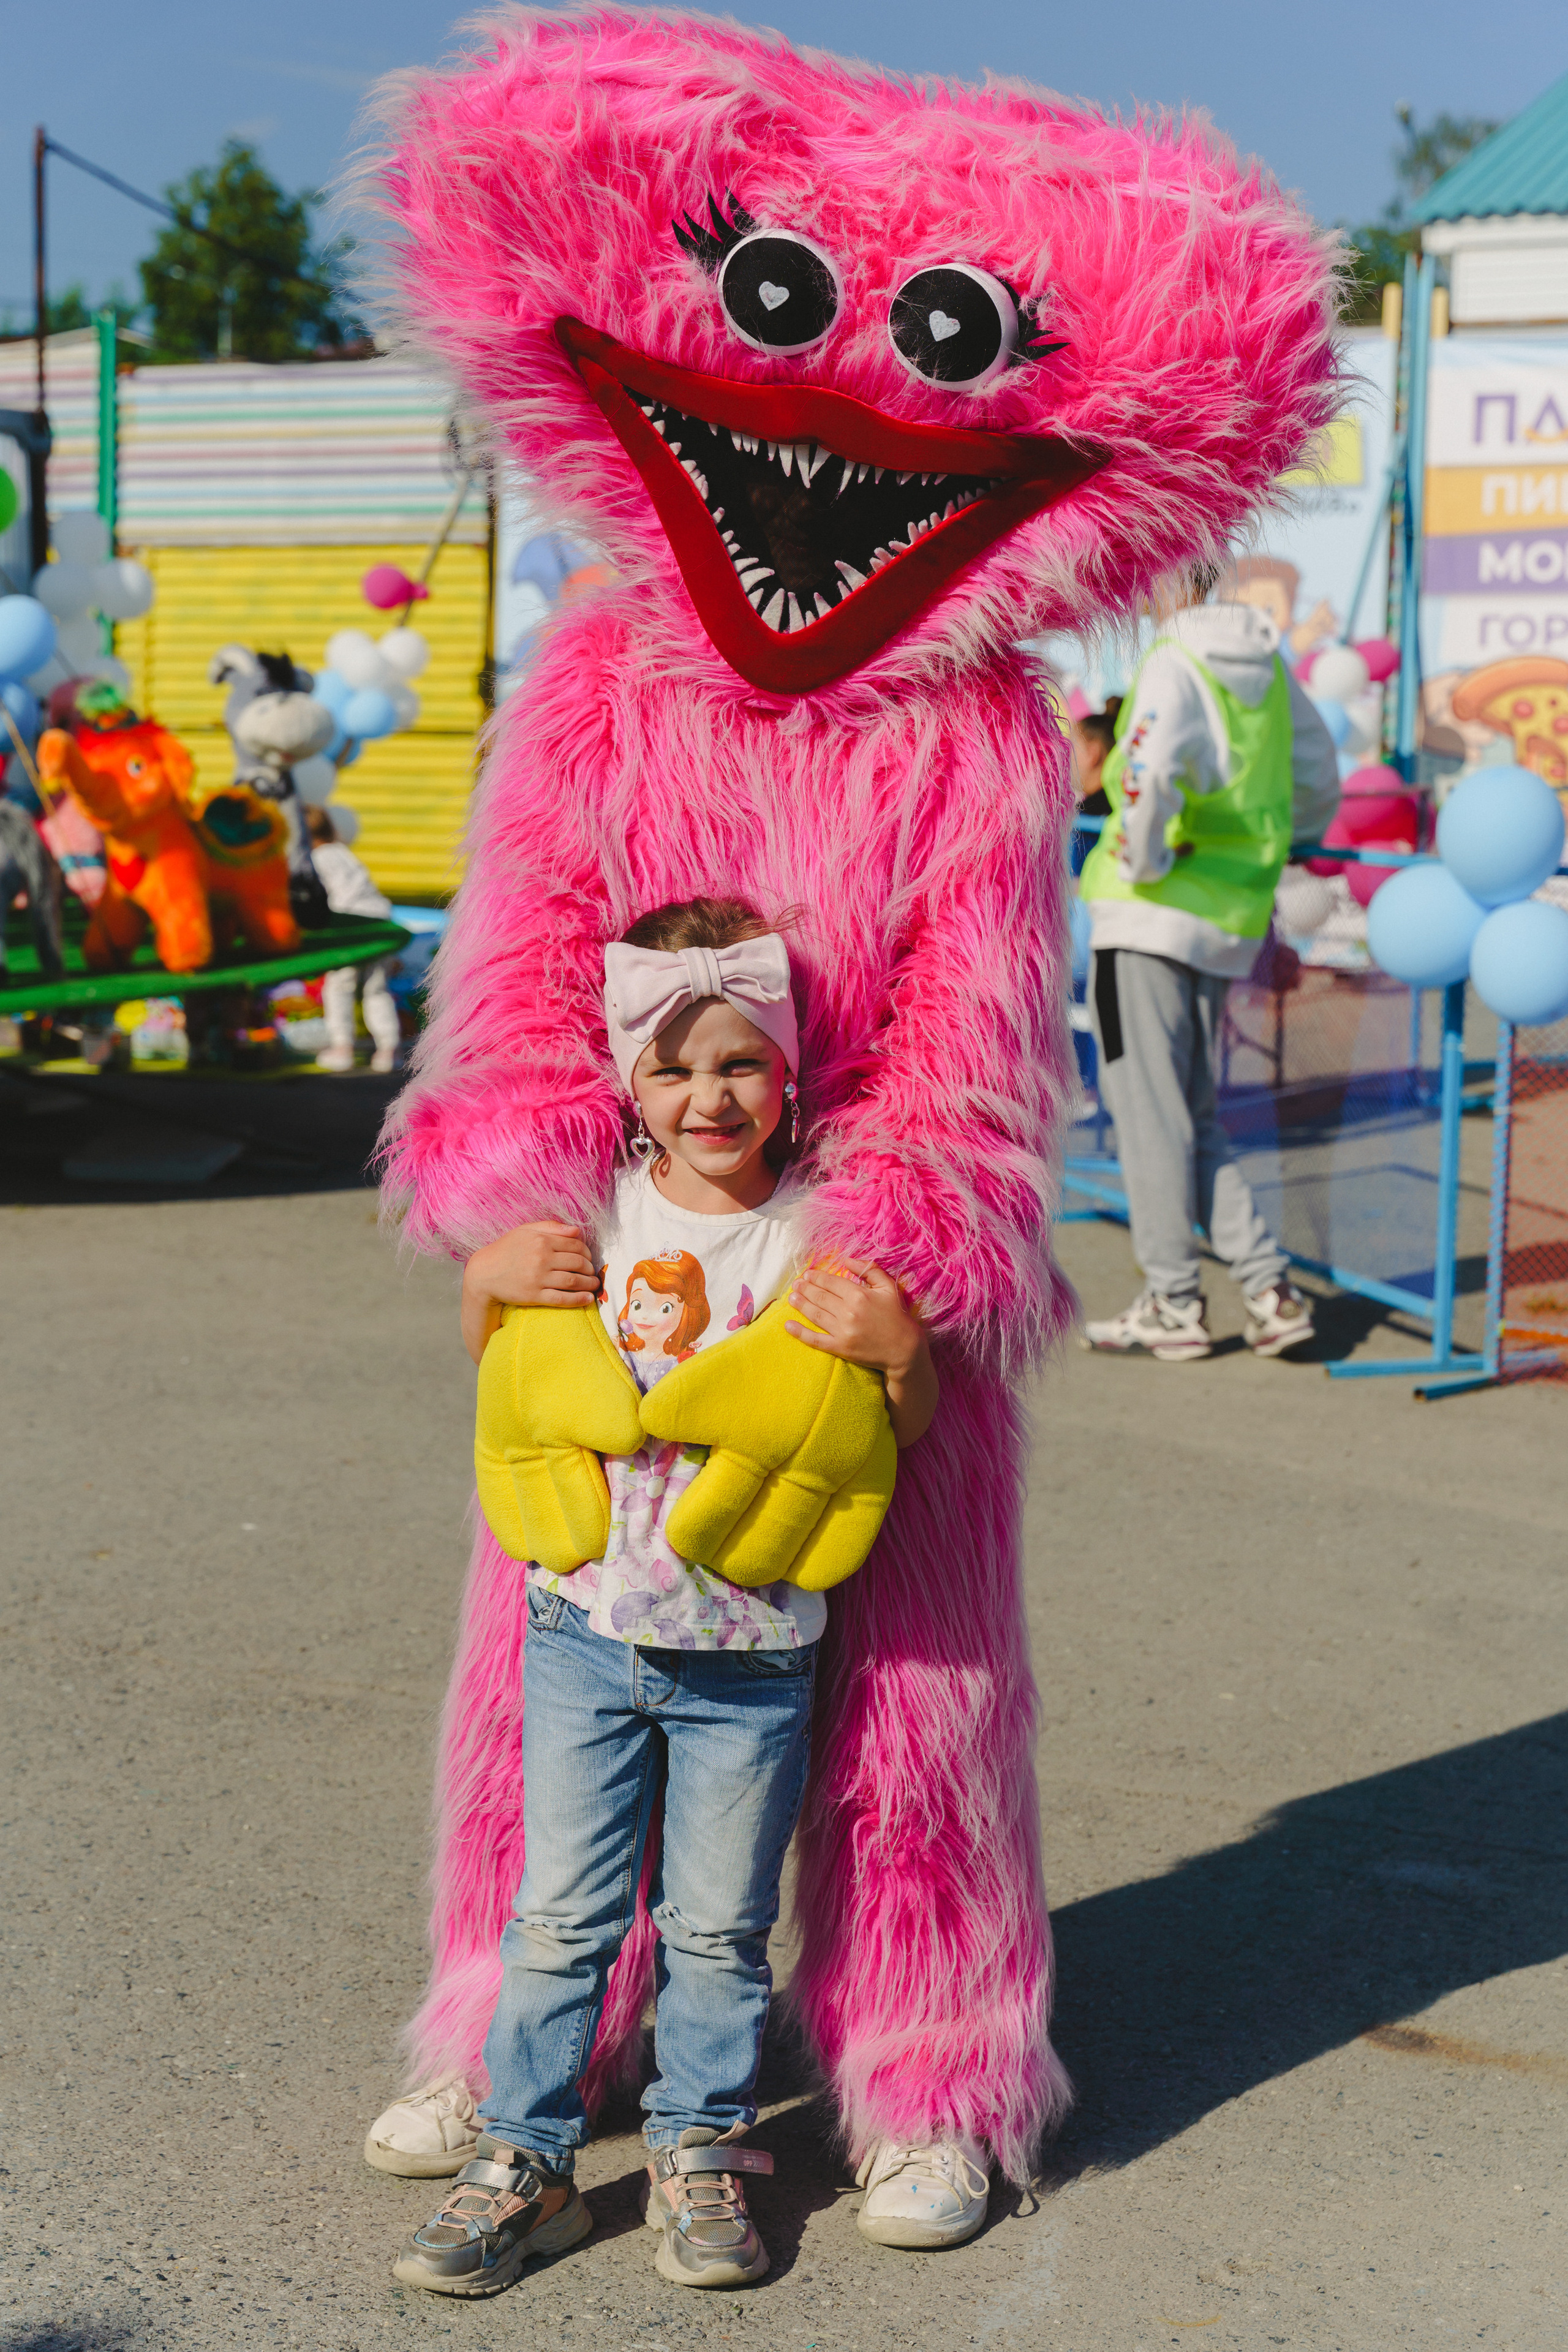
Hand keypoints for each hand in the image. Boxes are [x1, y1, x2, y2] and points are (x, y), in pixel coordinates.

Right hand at [461, 1220, 597, 1364]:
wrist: (483, 1274)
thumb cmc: (506, 1249)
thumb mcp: (525, 1231)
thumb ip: (551, 1227)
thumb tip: (577, 1231)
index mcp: (541, 1240)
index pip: (575, 1246)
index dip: (587, 1253)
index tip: (589, 1258)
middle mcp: (541, 1258)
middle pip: (578, 1263)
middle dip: (590, 1269)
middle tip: (592, 1273)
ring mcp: (538, 1278)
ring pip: (574, 1281)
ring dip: (589, 1284)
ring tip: (594, 1285)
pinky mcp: (534, 1296)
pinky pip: (562, 1298)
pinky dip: (579, 1299)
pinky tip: (588, 1299)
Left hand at [786, 1259, 938, 1447]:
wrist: (904, 1350)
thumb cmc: (896, 1316)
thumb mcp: (888, 1287)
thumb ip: (869, 1269)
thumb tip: (846, 1258)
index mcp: (859, 1295)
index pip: (831, 1282)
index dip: (817, 1277)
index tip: (807, 1274)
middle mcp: (848, 1312)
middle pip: (820, 1297)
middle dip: (805, 1288)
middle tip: (796, 1284)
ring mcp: (843, 1331)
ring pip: (815, 1314)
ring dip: (800, 1305)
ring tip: (792, 1297)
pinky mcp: (840, 1348)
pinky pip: (815, 1339)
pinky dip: (800, 1333)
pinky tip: (788, 1325)